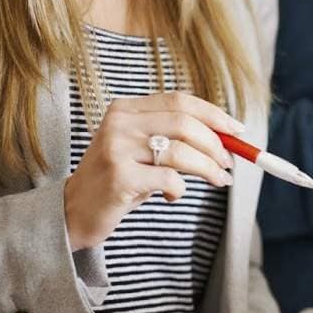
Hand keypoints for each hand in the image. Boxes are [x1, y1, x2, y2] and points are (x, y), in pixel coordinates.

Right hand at [63, 92, 242, 250]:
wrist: (74, 211)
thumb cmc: (118, 180)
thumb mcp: (143, 152)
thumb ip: (175, 139)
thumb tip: (227, 139)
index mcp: (125, 109)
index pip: (180, 101)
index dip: (214, 115)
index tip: (238, 131)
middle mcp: (119, 123)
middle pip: (185, 124)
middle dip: (216, 145)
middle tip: (228, 164)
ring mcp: (116, 149)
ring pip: (182, 152)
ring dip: (208, 169)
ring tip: (217, 181)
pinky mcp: (119, 177)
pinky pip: (169, 179)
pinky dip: (180, 190)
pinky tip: (171, 196)